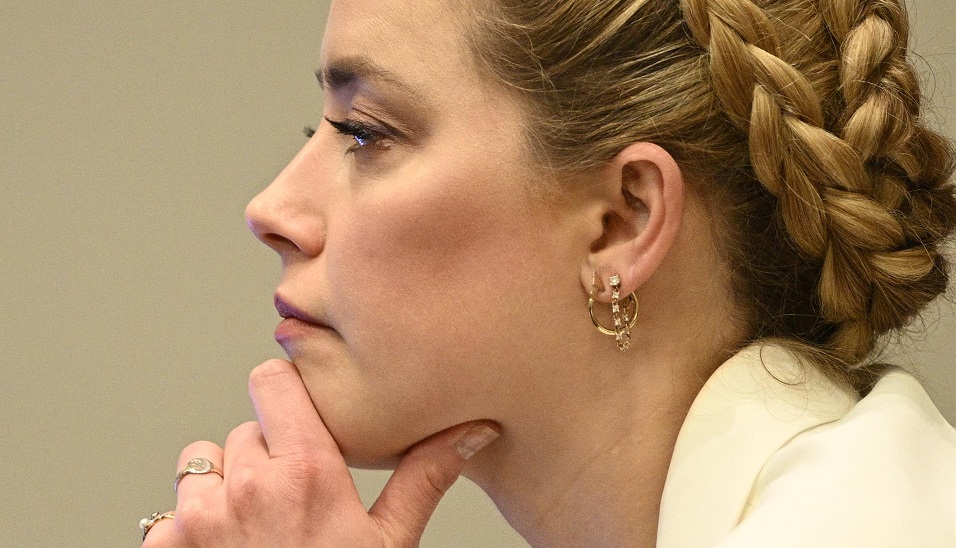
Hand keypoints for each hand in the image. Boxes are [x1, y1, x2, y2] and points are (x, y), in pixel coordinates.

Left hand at [143, 359, 499, 546]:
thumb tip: (471, 432)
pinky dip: (194, 525)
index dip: (286, 392)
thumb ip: (424, 476)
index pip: (272, 379)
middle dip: (266, 455)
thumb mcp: (390, 542)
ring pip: (205, 463)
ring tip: (257, 528)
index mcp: (306, 472)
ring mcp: (198, 516)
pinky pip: (172, 508)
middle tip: (292, 500)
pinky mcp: (165, 545)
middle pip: (246, 428)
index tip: (298, 410)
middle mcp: (247, 484)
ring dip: (225, 485)